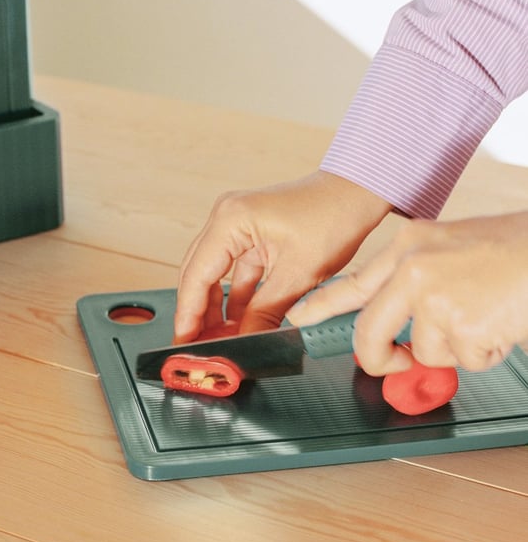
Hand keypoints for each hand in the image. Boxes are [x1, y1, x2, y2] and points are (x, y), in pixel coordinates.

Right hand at [173, 171, 390, 342]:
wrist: (357, 192)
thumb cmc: (333, 217)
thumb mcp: (299, 273)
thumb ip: (265, 312)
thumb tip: (244, 343)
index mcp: (230, 220)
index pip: (197, 275)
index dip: (188, 313)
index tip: (184, 343)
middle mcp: (227, 219)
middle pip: (199, 275)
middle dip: (198, 314)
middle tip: (197, 349)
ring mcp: (238, 226)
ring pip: (215, 276)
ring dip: (217, 309)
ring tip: (217, 342)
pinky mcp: (252, 235)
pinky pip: (236, 273)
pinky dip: (237, 299)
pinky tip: (238, 324)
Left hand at [288, 211, 527, 372]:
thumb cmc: (514, 248)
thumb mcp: (451, 247)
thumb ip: (416, 281)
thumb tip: (401, 329)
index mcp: (409, 243)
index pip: (353, 282)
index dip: (321, 306)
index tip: (299, 321)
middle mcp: (413, 268)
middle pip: (370, 332)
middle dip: (380, 358)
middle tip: (396, 363)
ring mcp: (435, 297)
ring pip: (427, 353)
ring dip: (459, 348)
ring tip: (487, 314)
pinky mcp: (462, 326)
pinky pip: (465, 361)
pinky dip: (486, 352)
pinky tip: (501, 321)